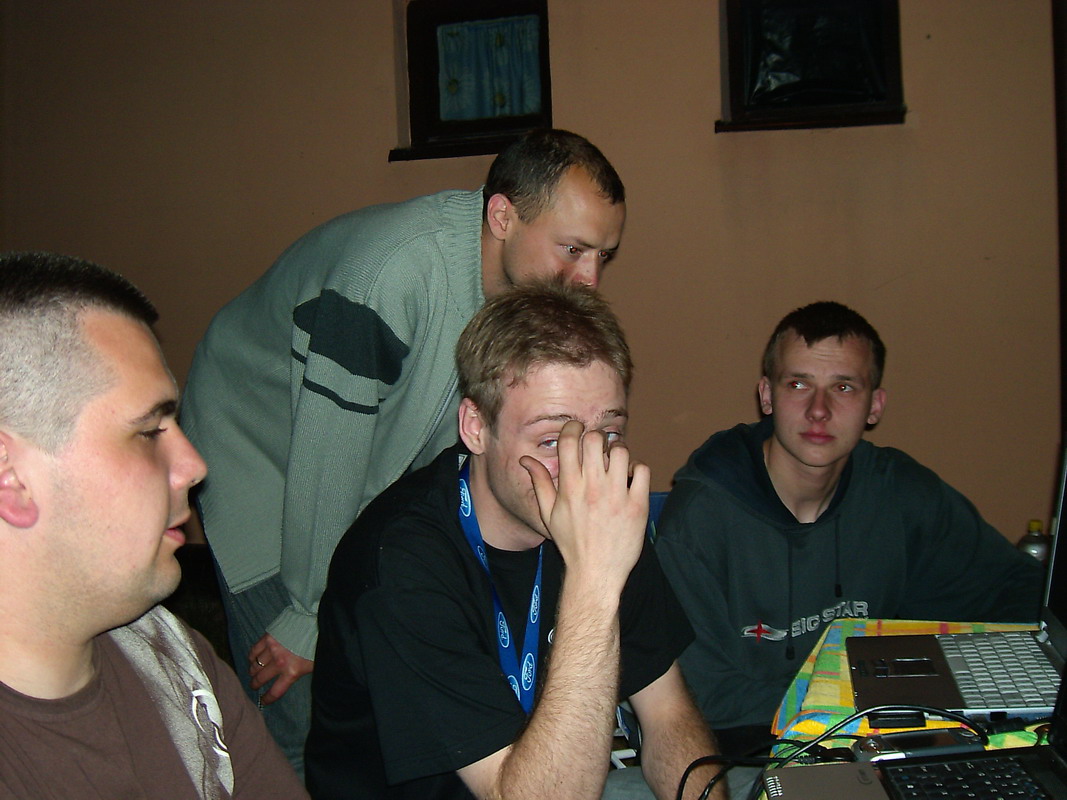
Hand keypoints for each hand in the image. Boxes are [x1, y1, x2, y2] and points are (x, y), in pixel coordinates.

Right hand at [249, 633, 313, 704]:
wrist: (316, 621)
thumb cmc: (317, 644)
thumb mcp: (313, 665)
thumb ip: (301, 673)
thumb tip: (293, 680)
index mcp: (292, 672)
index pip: (274, 692)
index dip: (267, 699)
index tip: (263, 701)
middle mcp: (279, 663)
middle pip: (260, 679)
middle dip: (255, 684)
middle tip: (254, 685)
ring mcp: (272, 649)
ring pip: (255, 665)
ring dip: (253, 670)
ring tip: (253, 672)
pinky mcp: (268, 637)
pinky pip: (254, 650)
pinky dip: (251, 656)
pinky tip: (252, 659)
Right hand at [520, 419, 648, 592]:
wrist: (596, 572)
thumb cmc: (572, 542)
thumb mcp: (549, 513)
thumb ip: (539, 482)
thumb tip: (525, 459)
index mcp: (569, 487)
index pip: (570, 440)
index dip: (573, 428)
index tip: (577, 430)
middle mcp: (592, 487)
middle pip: (596, 439)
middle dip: (597, 437)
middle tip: (599, 447)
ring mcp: (617, 495)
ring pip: (621, 450)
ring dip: (618, 451)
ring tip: (615, 462)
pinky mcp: (637, 505)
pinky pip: (641, 470)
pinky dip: (637, 470)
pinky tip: (630, 479)